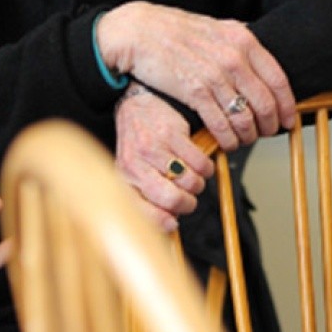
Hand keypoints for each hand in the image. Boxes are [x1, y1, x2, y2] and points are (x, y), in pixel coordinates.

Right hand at [97, 2, 296, 149]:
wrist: (140, 32)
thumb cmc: (174, 31)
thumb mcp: (216, 28)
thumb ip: (239, 43)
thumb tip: (261, 60)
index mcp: (242, 40)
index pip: (278, 80)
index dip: (287, 105)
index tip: (288, 119)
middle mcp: (233, 58)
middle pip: (266, 103)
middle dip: (270, 125)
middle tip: (266, 133)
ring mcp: (215, 76)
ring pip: (245, 118)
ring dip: (248, 136)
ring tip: (243, 139)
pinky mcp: (195, 92)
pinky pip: (222, 125)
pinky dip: (228, 139)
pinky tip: (226, 142)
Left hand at [114, 83, 214, 231]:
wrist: (137, 107)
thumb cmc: (137, 145)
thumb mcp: (133, 172)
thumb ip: (146, 198)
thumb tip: (170, 225)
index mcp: (124, 179)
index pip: (144, 212)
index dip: (163, 222)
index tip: (174, 223)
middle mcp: (136, 165)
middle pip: (172, 199)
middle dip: (187, 204)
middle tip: (188, 197)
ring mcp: (155, 148)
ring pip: (191, 182)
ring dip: (198, 184)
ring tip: (191, 176)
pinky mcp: (173, 134)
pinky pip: (201, 164)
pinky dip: (206, 169)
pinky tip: (199, 164)